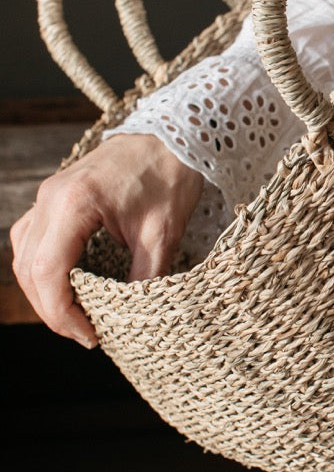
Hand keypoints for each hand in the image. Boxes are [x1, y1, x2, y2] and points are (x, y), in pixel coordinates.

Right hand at [10, 134, 203, 346]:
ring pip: (24, 255)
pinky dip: (43, 268)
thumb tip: (135, 317)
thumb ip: (145, 276)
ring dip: (43, 291)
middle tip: (85, 334)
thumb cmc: (169, 175)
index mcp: (74, 203)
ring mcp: (48, 195)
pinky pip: (33, 239)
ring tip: (77, 317)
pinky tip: (69, 286)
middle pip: (28, 268)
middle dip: (51, 309)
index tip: (89, 336)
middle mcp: (51, 198)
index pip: (47, 271)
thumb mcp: (162, 232)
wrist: (172, 135)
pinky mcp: (55, 197)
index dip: (61, 312)